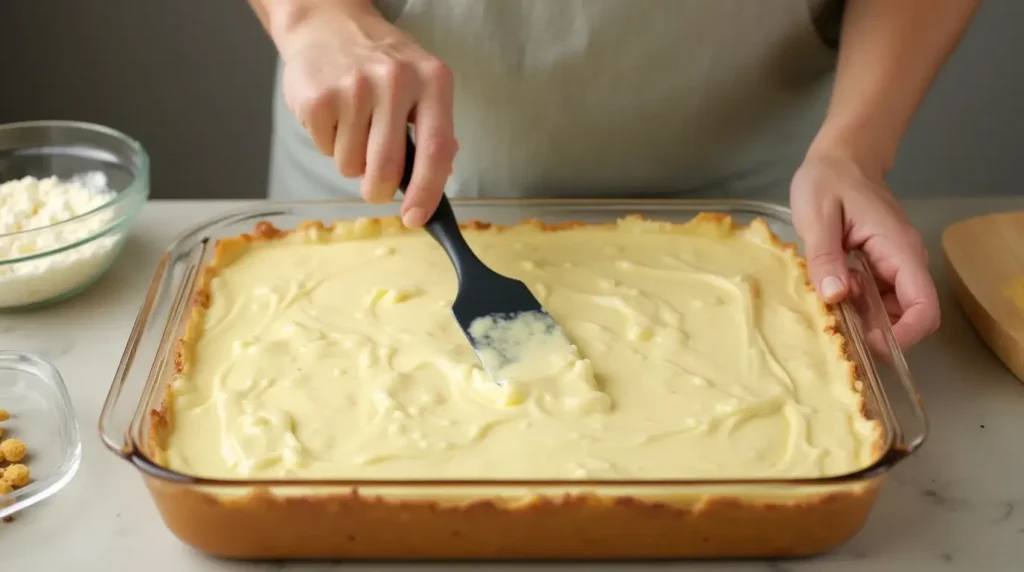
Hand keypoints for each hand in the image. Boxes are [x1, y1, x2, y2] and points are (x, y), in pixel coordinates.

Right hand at [276, 2, 457, 226]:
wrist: (327, 23)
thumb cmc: (381, 62)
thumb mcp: (422, 82)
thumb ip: (435, 130)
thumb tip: (438, 180)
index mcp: (432, 81)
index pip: (436, 150)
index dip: (427, 192)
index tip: (416, 219)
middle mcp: (395, 81)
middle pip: (386, 169)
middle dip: (377, 189)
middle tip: (374, 181)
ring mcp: (353, 88)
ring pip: (351, 166)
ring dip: (350, 157)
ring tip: (353, 122)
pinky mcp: (318, 98)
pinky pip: (325, 150)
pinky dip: (328, 142)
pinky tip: (334, 112)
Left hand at [790, 153, 939, 350]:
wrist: (839, 158)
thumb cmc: (828, 180)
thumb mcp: (817, 215)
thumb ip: (825, 256)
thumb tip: (835, 296)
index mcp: (897, 248)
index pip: (923, 305)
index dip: (904, 334)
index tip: (868, 343)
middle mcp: (903, 260)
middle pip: (908, 314)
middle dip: (877, 331)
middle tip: (837, 332)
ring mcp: (891, 264)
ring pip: (889, 309)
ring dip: (864, 320)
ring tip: (828, 315)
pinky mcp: (877, 266)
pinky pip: (874, 297)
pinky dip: (856, 306)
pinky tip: (829, 300)